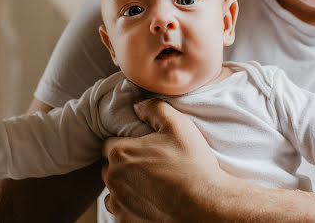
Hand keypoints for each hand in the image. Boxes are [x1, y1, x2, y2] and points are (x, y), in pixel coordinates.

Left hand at [101, 98, 225, 221]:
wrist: (205, 206)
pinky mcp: (127, 222)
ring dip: (126, 186)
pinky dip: (132, 205)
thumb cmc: (192, 164)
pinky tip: (153, 200)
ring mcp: (119, 203)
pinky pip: (122, 210)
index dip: (126, 142)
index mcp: (120, 153)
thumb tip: (137, 104)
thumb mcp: (177, 125)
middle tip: (150, 163)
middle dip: (124, 164)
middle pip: (110, 166)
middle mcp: (113, 179)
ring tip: (152, 184)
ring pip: (114, 190)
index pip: (109, 143)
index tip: (143, 146)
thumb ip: (153, 108)